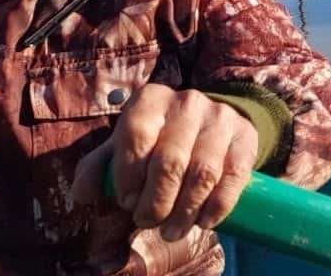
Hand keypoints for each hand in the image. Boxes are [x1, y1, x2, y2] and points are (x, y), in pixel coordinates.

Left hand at [72, 84, 258, 241]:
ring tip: (174, 230)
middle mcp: (188, 102)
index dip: (129, 175)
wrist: (211, 124)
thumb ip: (98, 167)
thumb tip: (84, 195)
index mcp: (151, 99)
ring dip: (186, 210)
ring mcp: (221, 118)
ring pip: (203, 172)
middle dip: (156, 202)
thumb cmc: (157, 139)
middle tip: (149, 222)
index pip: (137, 135)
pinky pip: (233, 177)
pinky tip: (205, 221)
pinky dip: (218, 205)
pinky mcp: (246, 137)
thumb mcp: (124, 145)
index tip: (127, 203)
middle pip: (170, 161)